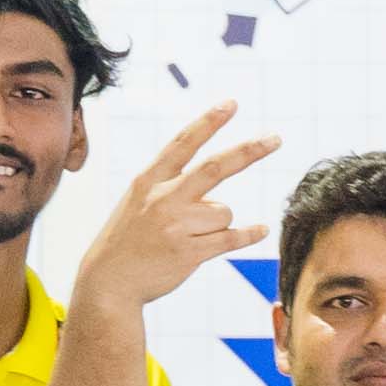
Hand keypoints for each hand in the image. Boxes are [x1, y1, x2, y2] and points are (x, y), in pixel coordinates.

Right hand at [75, 101, 282, 314]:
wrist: (109, 282)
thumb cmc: (128, 240)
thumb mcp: (138, 202)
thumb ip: (172, 189)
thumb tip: (220, 196)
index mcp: (148, 180)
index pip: (183, 143)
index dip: (209, 122)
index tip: (231, 104)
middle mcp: (163, 198)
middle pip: (215, 167)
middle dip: (249, 151)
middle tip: (276, 138)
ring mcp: (176, 225)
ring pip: (224, 212)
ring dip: (218, 223)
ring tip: (190, 237)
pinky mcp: (189, 252)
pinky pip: (232, 238)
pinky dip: (249, 234)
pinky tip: (261, 230)